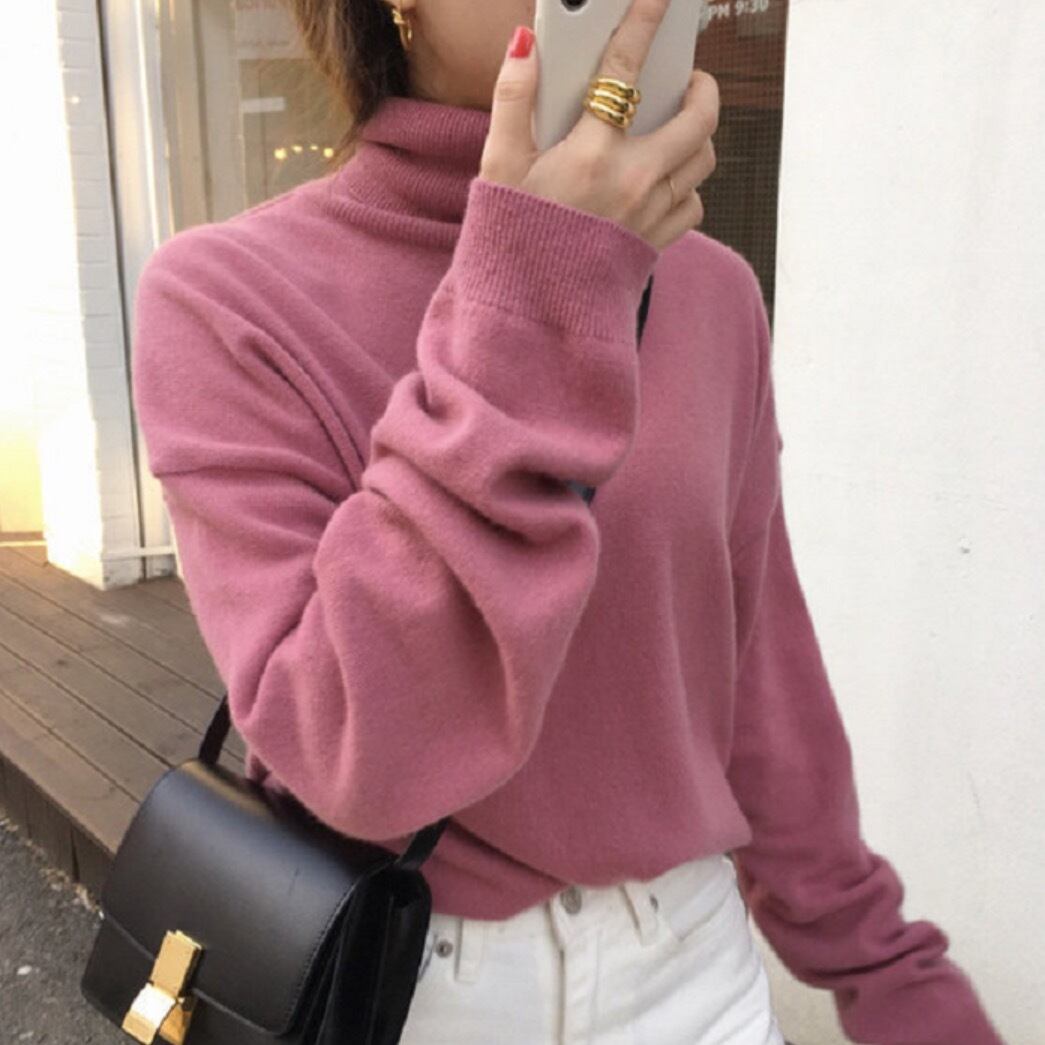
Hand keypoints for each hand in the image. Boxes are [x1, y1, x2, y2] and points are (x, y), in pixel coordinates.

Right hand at [479, 0, 718, 251]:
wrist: (529, 311)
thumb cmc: (510, 237)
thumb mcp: (499, 167)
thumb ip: (511, 99)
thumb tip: (525, 43)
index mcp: (590, 155)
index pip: (624, 71)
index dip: (642, 25)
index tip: (658, 3)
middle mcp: (632, 182)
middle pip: (698, 119)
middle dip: (701, 89)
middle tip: (686, 80)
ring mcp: (649, 216)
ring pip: (702, 162)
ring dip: (697, 138)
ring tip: (676, 129)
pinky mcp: (655, 245)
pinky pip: (693, 206)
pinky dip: (687, 188)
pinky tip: (664, 182)